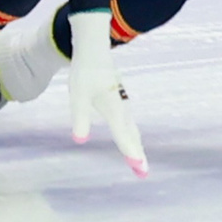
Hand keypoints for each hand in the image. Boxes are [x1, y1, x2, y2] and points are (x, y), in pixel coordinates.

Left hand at [65, 10, 146, 175]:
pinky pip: (129, 122)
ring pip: (132, 128)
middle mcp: (121, 106)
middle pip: (132, 134)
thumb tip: (80, 140)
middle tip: (143, 173)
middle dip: (137, 154)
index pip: (123, 133)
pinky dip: (131, 135)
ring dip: (135, 145)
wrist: (94, 48)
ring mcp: (122, 102)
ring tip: (139, 162)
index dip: (130, 150)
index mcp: (113, 106)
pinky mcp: (119, 100)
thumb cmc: (85, 71)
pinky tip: (131, 138)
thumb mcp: (78, 95)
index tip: (138, 166)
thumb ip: (80, 118)